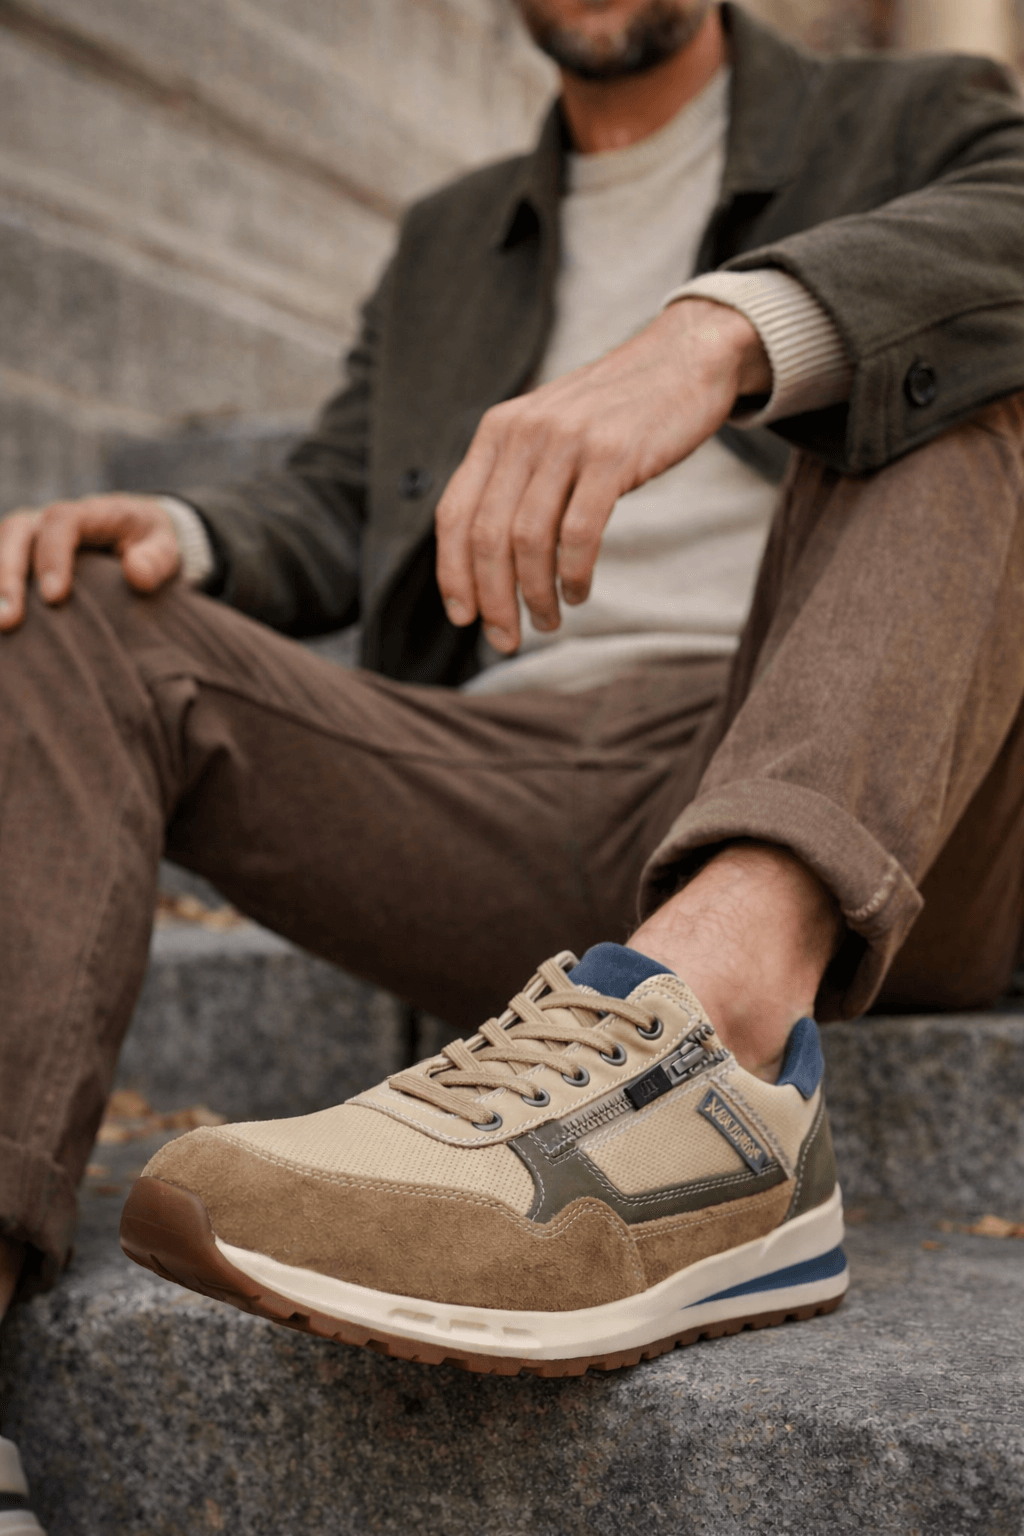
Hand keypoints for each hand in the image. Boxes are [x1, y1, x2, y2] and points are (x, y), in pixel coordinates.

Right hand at [0, 493, 180, 632]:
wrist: (136, 535)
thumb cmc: (149, 543)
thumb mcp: (164, 548)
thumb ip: (156, 559)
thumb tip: (136, 574)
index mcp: (89, 513)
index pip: (61, 522)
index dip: (53, 557)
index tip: (55, 598)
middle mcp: (50, 519)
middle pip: (18, 532)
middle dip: (8, 575)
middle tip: (9, 619)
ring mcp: (31, 535)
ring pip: (1, 546)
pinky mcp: (21, 554)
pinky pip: (0, 563)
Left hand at [435, 299, 770, 652]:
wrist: (682, 359)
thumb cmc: (615, 413)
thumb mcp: (547, 432)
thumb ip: (514, 477)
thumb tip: (485, 558)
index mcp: (497, 431)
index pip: (453, 515)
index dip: (452, 574)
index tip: (463, 617)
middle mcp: (522, 433)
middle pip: (486, 536)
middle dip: (492, 600)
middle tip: (506, 639)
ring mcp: (567, 443)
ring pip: (528, 540)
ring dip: (534, 595)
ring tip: (547, 621)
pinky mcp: (612, 455)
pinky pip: (578, 533)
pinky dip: (574, 574)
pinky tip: (578, 592)